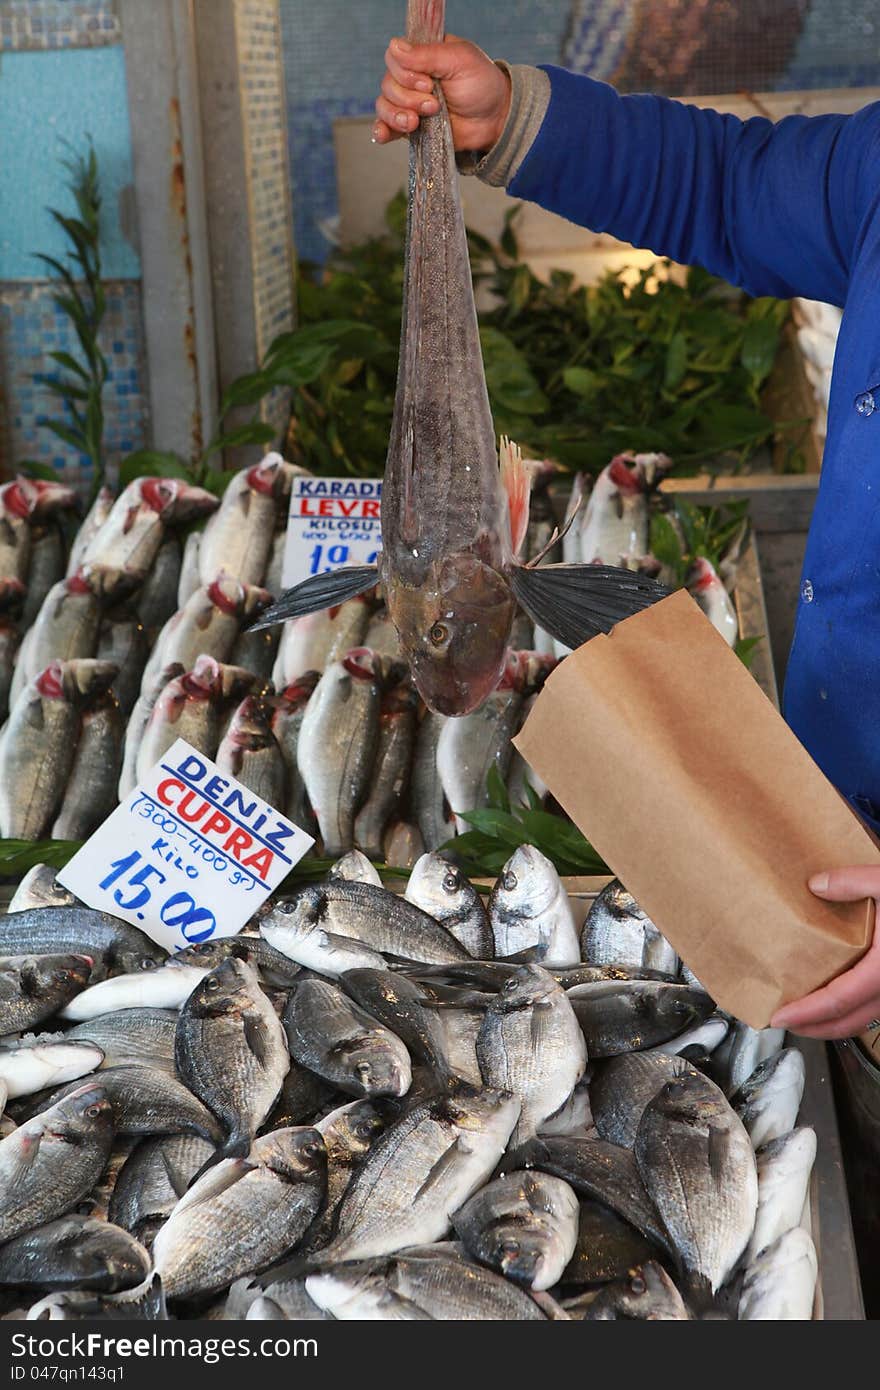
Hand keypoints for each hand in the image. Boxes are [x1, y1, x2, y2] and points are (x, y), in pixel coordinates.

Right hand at [373, 34, 510, 151]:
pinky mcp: (409, 126)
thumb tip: (394, 46)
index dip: (405, 73)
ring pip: (384, 106)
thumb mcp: (459, 60)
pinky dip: (381, 130)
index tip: (429, 83)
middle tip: (434, 105)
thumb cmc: (481, 84)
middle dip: (408, 98)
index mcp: (421, 55)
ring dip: (398, 115)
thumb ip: (427, 54)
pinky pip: (385, 126)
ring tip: (418, 122)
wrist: (493, 120)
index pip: (393, 58)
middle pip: (387, 84)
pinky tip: (384, 134)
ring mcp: (408, 102)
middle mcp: (410, 77)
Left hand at [770, 867, 879, 1037]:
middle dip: (813, 1028)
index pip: (837, 1000)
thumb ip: (854, 882)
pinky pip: (877, 1009)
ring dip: (833, 1022)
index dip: (805, 1013)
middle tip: (784, 1023)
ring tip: (806, 1013)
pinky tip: (840, 997)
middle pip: (848, 1022)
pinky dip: (853, 1010)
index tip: (779, 1017)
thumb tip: (815, 885)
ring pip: (865, 1020)